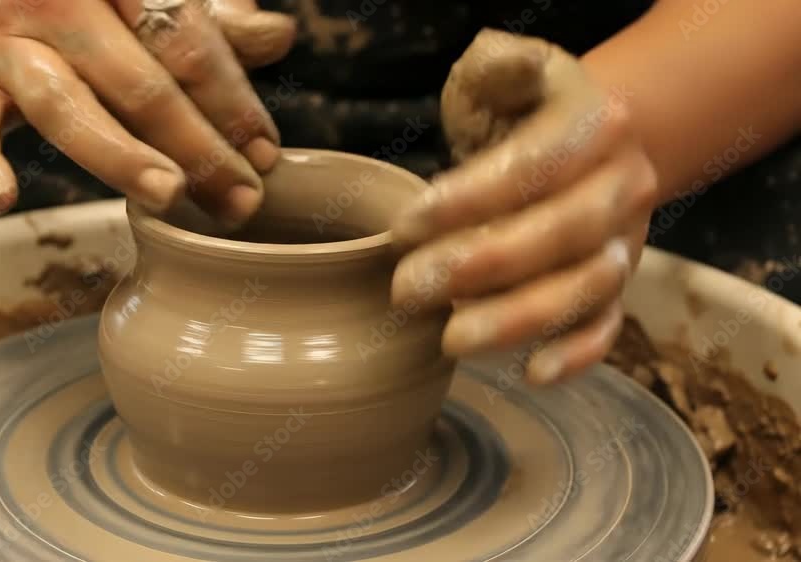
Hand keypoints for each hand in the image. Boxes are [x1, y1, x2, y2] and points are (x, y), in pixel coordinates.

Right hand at [0, 0, 294, 223]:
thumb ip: (215, 21)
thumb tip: (279, 37)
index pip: (186, 41)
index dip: (232, 101)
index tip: (266, 153)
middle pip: (138, 82)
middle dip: (198, 148)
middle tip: (242, 199)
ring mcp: (8, 40)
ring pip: (67, 107)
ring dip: (121, 158)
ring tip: (169, 195)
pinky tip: (2, 199)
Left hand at [390, 29, 657, 383]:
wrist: (590, 143)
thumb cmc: (525, 110)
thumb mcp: (508, 71)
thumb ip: (500, 65)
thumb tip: (503, 67)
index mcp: (595, 124)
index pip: (533, 165)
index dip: (469, 199)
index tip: (404, 226)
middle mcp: (623, 184)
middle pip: (561, 233)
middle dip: (482, 267)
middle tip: (407, 290)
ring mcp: (625, 240)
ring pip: (586, 287)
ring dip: (520, 318)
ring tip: (451, 340)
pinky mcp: (617, 285)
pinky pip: (609, 325)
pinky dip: (578, 354)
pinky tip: (532, 374)